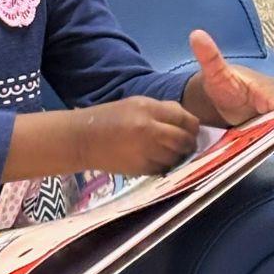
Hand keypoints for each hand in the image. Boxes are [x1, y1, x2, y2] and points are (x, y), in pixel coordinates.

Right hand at [71, 96, 199, 176]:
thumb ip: (162, 109)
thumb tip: (186, 118)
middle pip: (185, 140)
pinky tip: (153, 159)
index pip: (185, 119)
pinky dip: (163, 165)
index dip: (192, 126)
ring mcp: (146, 151)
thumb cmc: (108, 118)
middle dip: (189, 143)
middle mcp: (150, 129)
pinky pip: (163, 168)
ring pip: (176, 157)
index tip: (191, 130)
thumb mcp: (134, 104)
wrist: (81, 139)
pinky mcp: (141, 168)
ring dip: (176, 156)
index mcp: (148, 109)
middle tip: (185, 144)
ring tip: (167, 151)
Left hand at [189, 29, 273, 150]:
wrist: (224, 94)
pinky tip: (245, 149)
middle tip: (244, 142)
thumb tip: (196, 35)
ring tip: (242, 145)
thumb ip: (209, 57)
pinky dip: (263, 149)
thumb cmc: (223, 84)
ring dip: (264, 145)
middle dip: (268, 138)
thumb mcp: (214, 73)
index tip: (259, 132)